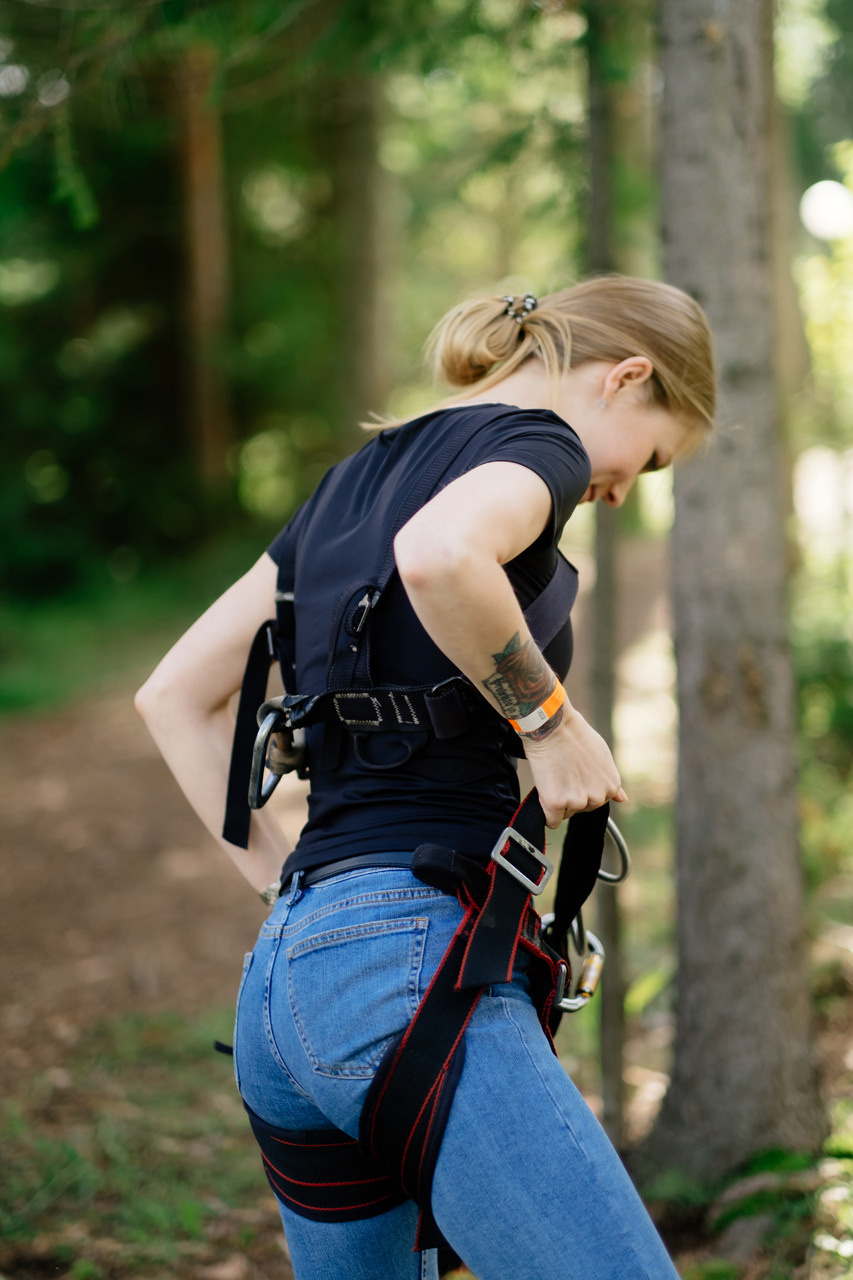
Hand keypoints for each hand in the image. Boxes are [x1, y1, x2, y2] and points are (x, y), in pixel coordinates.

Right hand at [521, 706, 626, 827]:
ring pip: (564, 814)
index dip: (581, 788)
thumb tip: (623, 799)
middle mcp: (598, 797)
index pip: (595, 803)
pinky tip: (546, 788)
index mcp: (612, 786)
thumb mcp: (603, 756)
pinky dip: (545, 810)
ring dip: (557, 801)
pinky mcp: (556, 803)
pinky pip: (550, 821)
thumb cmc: (575, 736)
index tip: (574, 774)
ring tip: (555, 774)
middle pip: (580, 810)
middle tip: (563, 772)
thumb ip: (610, 780)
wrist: (553, 727)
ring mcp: (577, 801)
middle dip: (570, 796)